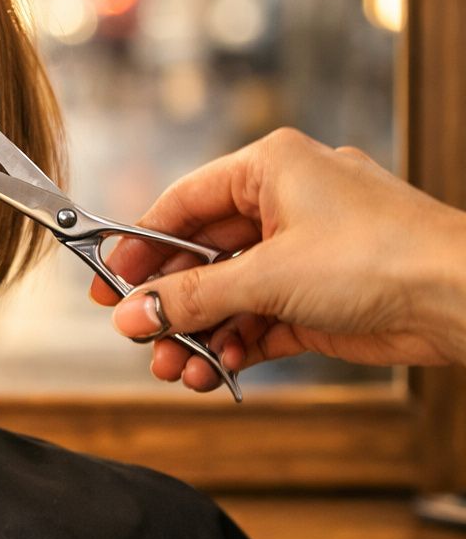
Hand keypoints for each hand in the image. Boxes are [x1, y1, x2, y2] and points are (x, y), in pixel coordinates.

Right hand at [89, 127, 465, 390]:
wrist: (465, 298)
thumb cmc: (383, 256)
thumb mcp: (268, 275)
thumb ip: (192, 297)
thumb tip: (132, 314)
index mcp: (271, 168)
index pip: (182, 205)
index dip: (140, 247)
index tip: (108, 284)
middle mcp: (285, 204)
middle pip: (202, 256)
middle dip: (171, 303)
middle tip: (137, 336)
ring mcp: (305, 252)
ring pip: (229, 294)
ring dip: (199, 332)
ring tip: (175, 367)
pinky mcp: (321, 298)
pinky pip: (260, 319)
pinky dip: (235, 344)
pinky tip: (212, 370)